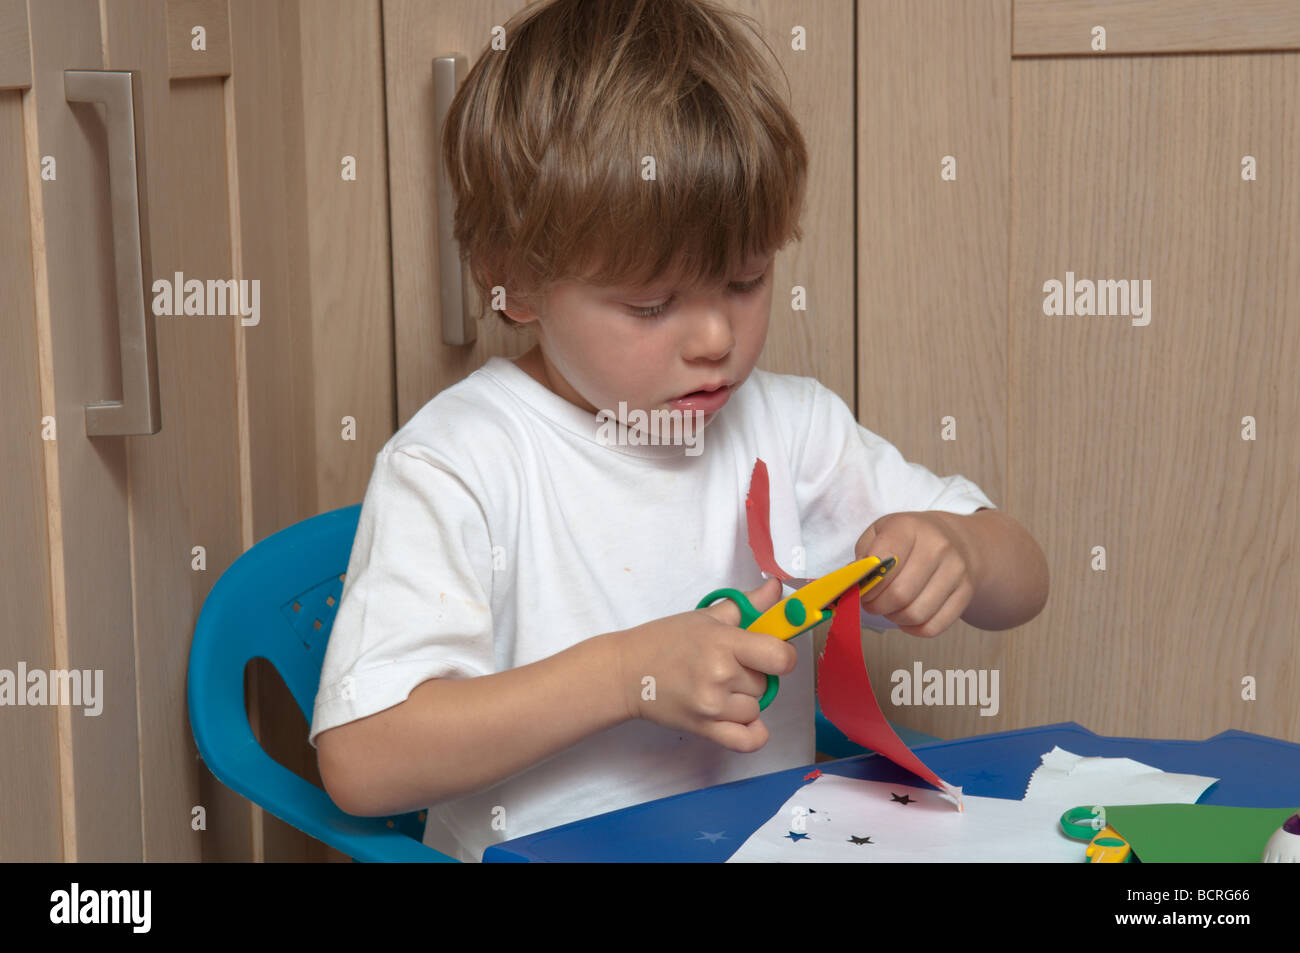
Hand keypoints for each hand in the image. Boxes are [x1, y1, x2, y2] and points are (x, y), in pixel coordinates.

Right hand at [612, 577, 795, 751]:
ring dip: (745, 701)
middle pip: (766, 684)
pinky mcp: (704, 729)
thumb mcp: (706, 616)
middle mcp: (720, 676)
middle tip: (728, 666)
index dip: (783, 655)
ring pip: (756, 709)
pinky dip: (752, 733)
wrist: (627, 672)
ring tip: (720, 687)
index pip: (780, 657)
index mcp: (723, 643)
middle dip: (754, 675)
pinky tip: (742, 720)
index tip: (771, 652)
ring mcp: (712, 706)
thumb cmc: (664, 640)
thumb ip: (748, 605)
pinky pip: (747, 741)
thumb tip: (777, 588)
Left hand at [855, 512, 977, 637]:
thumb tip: (855, 579)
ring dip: (894, 618)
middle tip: (871, 603)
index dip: (866, 584)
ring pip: (915, 614)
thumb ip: (863, 554)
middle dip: (876, 606)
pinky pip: (933, 627)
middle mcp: (938, 547)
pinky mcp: (966, 593)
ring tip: (889, 608)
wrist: (957, 540)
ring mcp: (956, 571)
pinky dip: (913, 629)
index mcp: (910, 527)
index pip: (882, 563)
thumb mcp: (881, 531)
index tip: (861, 589)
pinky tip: (907, 616)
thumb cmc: (910, 539)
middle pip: (899, 594)